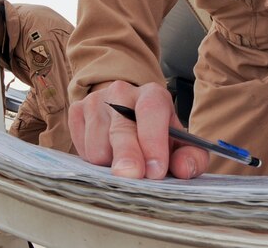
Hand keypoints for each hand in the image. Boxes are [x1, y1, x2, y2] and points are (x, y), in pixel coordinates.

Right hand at [68, 80, 208, 178]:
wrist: (126, 113)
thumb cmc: (157, 135)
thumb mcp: (180, 144)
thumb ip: (191, 157)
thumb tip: (184, 169)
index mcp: (152, 94)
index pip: (151, 111)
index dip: (153, 142)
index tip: (156, 170)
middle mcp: (122, 92)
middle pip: (121, 127)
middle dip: (128, 155)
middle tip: (133, 176)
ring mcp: (96, 100)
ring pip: (98, 144)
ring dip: (111, 163)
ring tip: (124, 160)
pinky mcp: (76, 111)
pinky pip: (81, 147)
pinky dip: (94, 160)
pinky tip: (107, 153)